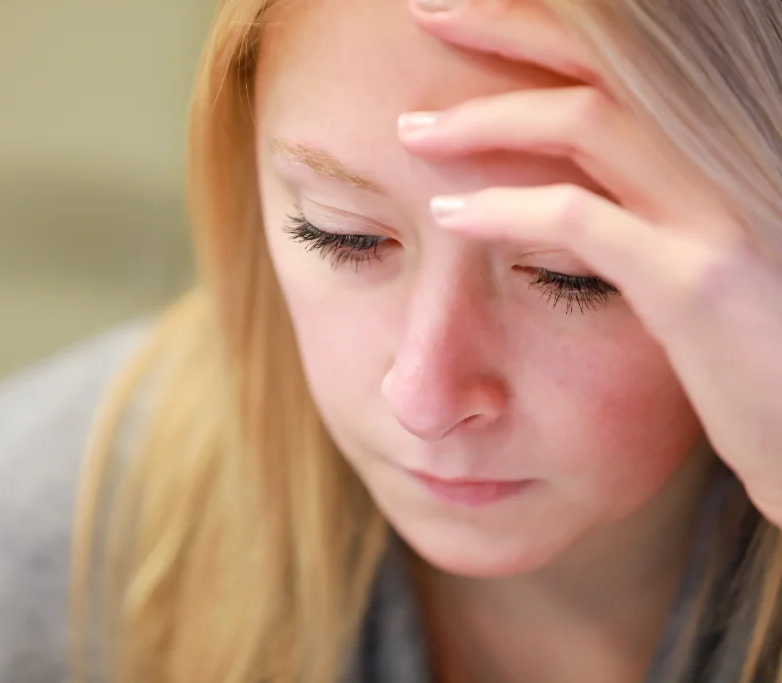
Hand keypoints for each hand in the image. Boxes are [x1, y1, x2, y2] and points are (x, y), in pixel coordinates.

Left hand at [401, 0, 781, 522]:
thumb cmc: (754, 345)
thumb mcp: (703, 248)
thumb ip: (645, 196)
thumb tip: (561, 170)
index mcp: (719, 143)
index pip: (624, 53)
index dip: (541, 21)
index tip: (465, 8)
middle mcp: (726, 153)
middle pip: (602, 59)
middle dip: (505, 25)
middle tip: (426, 13)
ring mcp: (717, 210)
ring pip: (585, 121)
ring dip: (484, 119)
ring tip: (413, 132)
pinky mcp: (696, 277)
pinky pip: (579, 220)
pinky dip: (502, 209)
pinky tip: (447, 216)